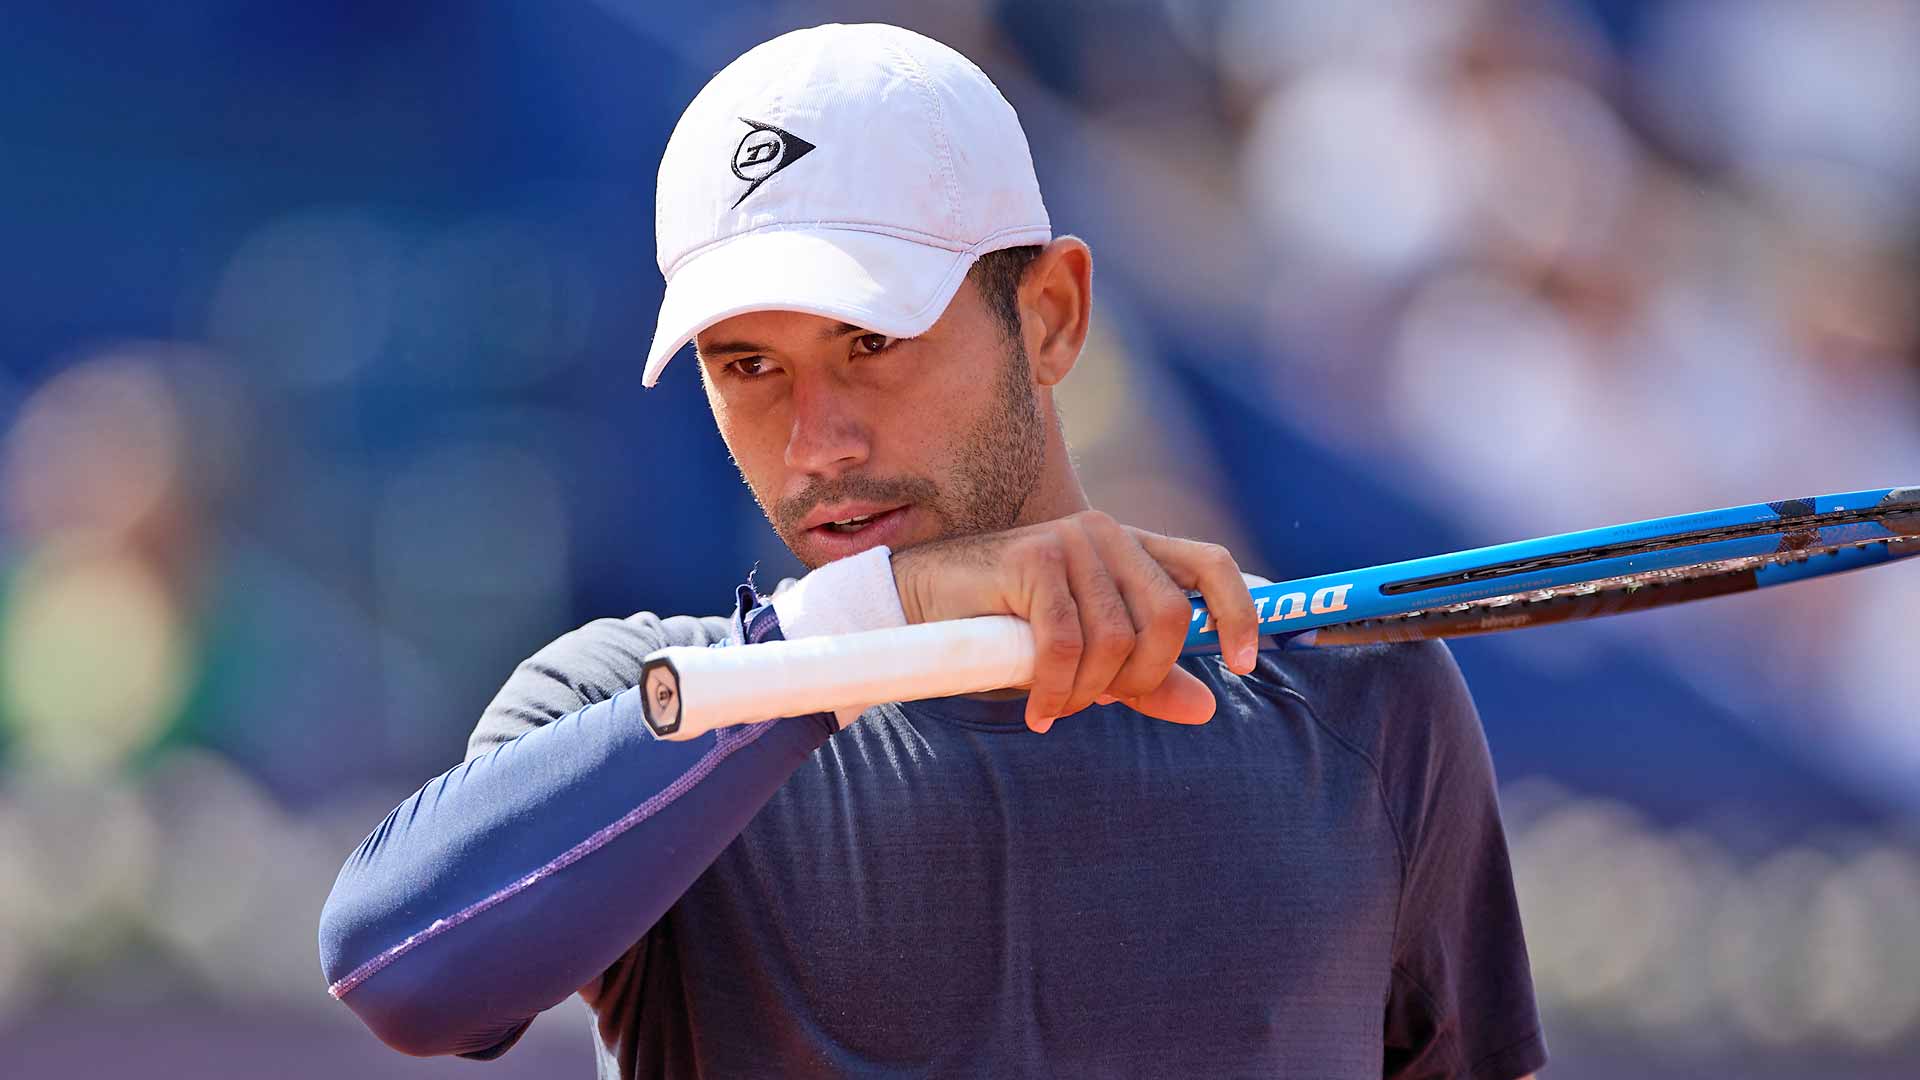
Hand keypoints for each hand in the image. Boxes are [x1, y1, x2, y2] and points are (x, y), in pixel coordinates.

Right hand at [889, 511, 1260, 732]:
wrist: (921, 601)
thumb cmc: (1007, 630)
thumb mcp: (1088, 659)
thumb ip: (1144, 678)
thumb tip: (1207, 707)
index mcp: (1132, 550)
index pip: (1210, 565)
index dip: (1238, 612)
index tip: (1242, 665)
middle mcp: (1108, 534)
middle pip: (1167, 618)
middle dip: (1141, 678)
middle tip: (1098, 702)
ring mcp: (1071, 541)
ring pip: (1116, 639)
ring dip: (1087, 691)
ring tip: (1055, 704)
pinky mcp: (1033, 558)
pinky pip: (1066, 645)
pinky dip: (1054, 689)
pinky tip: (1036, 708)